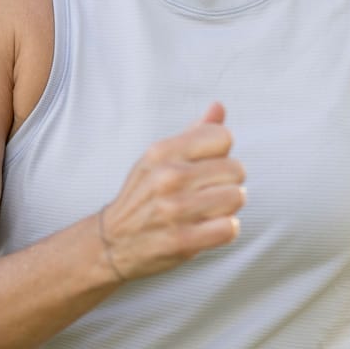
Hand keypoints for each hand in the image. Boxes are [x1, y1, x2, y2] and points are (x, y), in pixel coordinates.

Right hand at [97, 102, 245, 281]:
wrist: (112, 243)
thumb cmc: (144, 195)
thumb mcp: (159, 158)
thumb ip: (193, 133)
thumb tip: (218, 106)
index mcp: (162, 151)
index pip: (223, 136)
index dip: (222, 152)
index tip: (207, 166)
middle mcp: (168, 177)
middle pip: (236, 169)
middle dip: (228, 182)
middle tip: (208, 192)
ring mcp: (175, 210)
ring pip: (236, 197)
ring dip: (228, 207)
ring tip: (208, 210)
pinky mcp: (182, 241)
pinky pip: (230, 228)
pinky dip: (225, 230)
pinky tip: (208, 228)